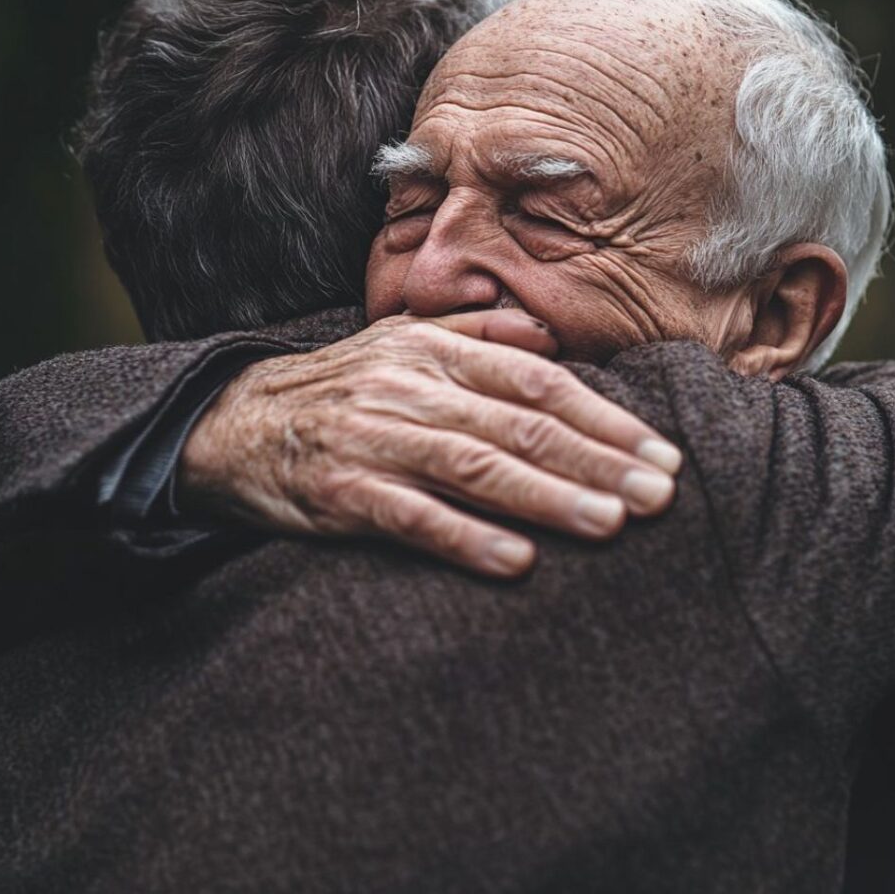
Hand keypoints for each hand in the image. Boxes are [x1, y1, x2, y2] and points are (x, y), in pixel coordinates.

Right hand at [179, 310, 681, 576]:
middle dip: (597, 461)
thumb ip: (474, 334)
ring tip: (610, 525)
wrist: (234, 423)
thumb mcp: (400, 343)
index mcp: (434, 350)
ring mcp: (374, 438)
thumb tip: (546, 337)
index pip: (538, 380)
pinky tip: (516, 561)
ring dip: (547, 498)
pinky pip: (410, 516)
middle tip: (660, 495)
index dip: (604, 417)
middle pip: (520, 424)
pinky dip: (464, 538)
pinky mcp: (341, 491)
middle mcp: (410, 387)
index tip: (658, 453)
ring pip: (475, 466)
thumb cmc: (338, 387)